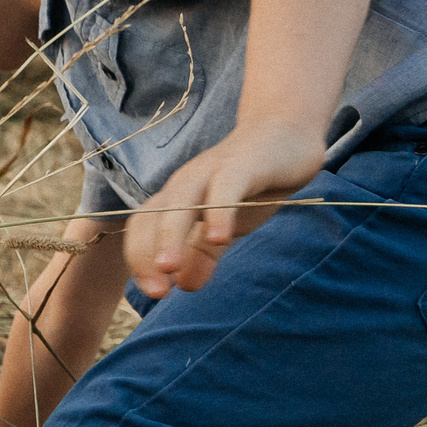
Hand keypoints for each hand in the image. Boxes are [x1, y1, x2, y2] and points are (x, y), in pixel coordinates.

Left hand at [125, 120, 326, 298]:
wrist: (286, 134)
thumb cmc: (250, 183)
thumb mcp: (225, 224)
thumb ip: (204, 252)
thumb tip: (185, 285)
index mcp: (175, 200)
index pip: (143, 230)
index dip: (141, 261)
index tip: (155, 293)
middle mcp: (184, 184)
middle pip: (153, 217)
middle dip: (147, 255)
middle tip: (156, 292)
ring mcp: (210, 172)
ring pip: (181, 202)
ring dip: (171, 235)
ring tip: (170, 269)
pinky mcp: (242, 165)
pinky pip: (225, 188)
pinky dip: (220, 212)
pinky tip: (221, 237)